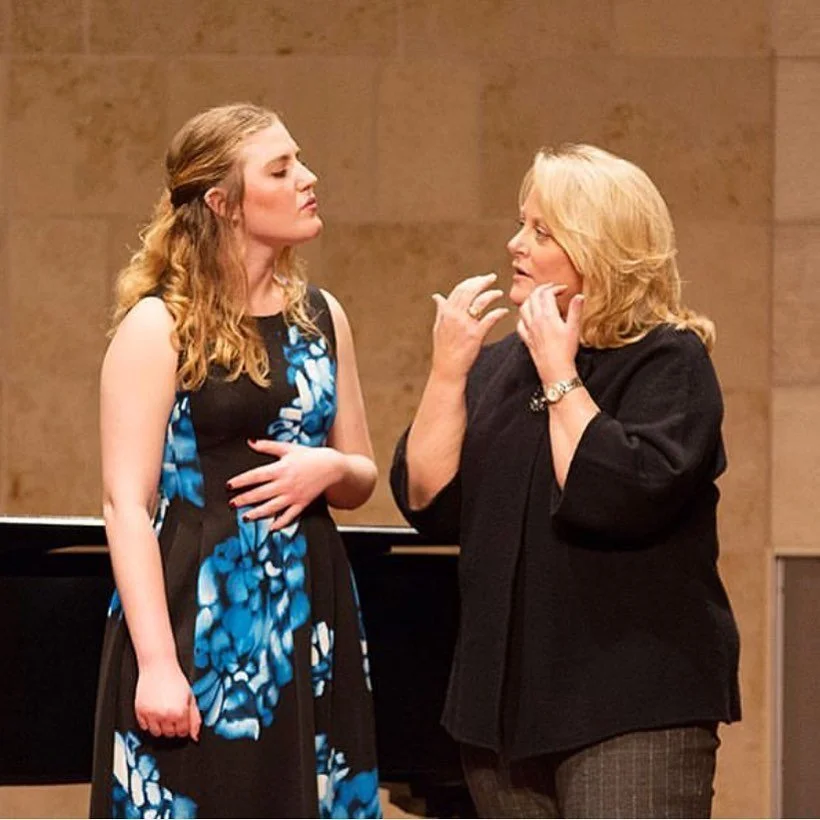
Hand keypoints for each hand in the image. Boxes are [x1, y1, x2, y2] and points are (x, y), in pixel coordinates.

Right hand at [135, 659, 200, 740]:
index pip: (182, 733)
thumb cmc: (175, 679)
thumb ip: (195, 717)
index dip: (183, 727)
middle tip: (173, 713)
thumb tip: (195, 736)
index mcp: (180, 713)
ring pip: (156, 733)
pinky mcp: (140, 712)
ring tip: (163, 712)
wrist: (159, 667)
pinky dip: (149, 722)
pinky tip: (154, 710)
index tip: (182, 720)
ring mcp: (151, 715)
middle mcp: (165, 716)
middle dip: (173, 726)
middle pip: (169, 734)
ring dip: (160, 726)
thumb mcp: (190, 696)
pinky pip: (144, 727)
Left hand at [227, 439, 342, 526]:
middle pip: (260, 494)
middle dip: (244, 500)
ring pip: (271, 507)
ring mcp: (293, 496)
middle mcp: (285, 484)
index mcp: (280, 469)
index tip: (229, 486)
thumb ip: (268, 446)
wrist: (331, 467)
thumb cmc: (309, 456)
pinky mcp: (301, 504)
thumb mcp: (288, 448)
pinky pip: (289, 516)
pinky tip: (271, 527)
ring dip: (257, 513)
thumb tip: (251, 442)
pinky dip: (280, 523)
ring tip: (245, 518)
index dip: (240, 481)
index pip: (255, 476)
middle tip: (232, 504)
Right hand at [430, 272, 508, 381]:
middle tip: (492, 277)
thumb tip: (437, 296)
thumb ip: (441, 310)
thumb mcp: (438, 326)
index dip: (472, 281)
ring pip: (481, 302)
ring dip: (491, 294)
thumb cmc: (443, 348)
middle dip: (483, 281)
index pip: (460, 289)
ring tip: (499, 293)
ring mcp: (466, 325)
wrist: (447, 368)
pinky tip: (504, 311)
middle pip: (470, 291)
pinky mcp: (475, 336)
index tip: (481, 279)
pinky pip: (490, 319)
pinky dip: (499, 313)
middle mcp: (455, 316)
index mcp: (446, 312)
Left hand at [517, 285, 583, 384]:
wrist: (555, 369)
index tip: (563, 289)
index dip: (555, 287)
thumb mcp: (574, 328)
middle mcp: (535, 320)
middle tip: (551, 289)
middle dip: (542, 289)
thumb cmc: (565, 351)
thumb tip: (579, 296)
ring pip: (523, 307)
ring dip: (531, 299)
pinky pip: (520, 323)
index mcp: (548, 316)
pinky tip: (529, 317)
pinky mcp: (526, 338)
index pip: (547, 293)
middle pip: (533, 296)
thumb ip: (576, 310)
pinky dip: (523, 316)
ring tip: (539, 299)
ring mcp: (529, 329)